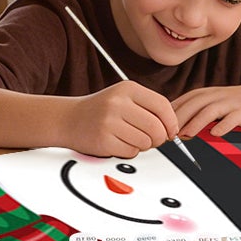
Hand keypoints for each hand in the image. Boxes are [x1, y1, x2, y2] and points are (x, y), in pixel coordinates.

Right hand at [60, 82, 180, 157]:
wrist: (68, 119)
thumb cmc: (100, 111)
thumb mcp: (123, 98)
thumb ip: (148, 108)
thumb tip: (173, 128)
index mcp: (127, 88)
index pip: (163, 105)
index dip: (171, 122)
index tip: (170, 130)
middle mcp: (118, 102)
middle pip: (157, 127)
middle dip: (158, 138)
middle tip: (150, 139)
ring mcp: (109, 121)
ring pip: (145, 142)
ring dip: (142, 145)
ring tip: (128, 138)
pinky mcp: (103, 139)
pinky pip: (131, 152)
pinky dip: (128, 151)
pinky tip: (117, 143)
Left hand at [172, 83, 240, 136]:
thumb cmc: (234, 104)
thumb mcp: (210, 104)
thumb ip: (191, 113)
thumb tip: (168, 127)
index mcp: (203, 95)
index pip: (180, 103)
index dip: (167, 116)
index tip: (158, 129)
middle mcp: (214, 96)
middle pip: (191, 105)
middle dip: (178, 120)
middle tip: (168, 136)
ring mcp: (229, 103)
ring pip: (209, 111)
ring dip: (196, 123)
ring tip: (186, 135)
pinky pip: (232, 118)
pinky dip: (224, 126)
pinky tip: (216, 134)